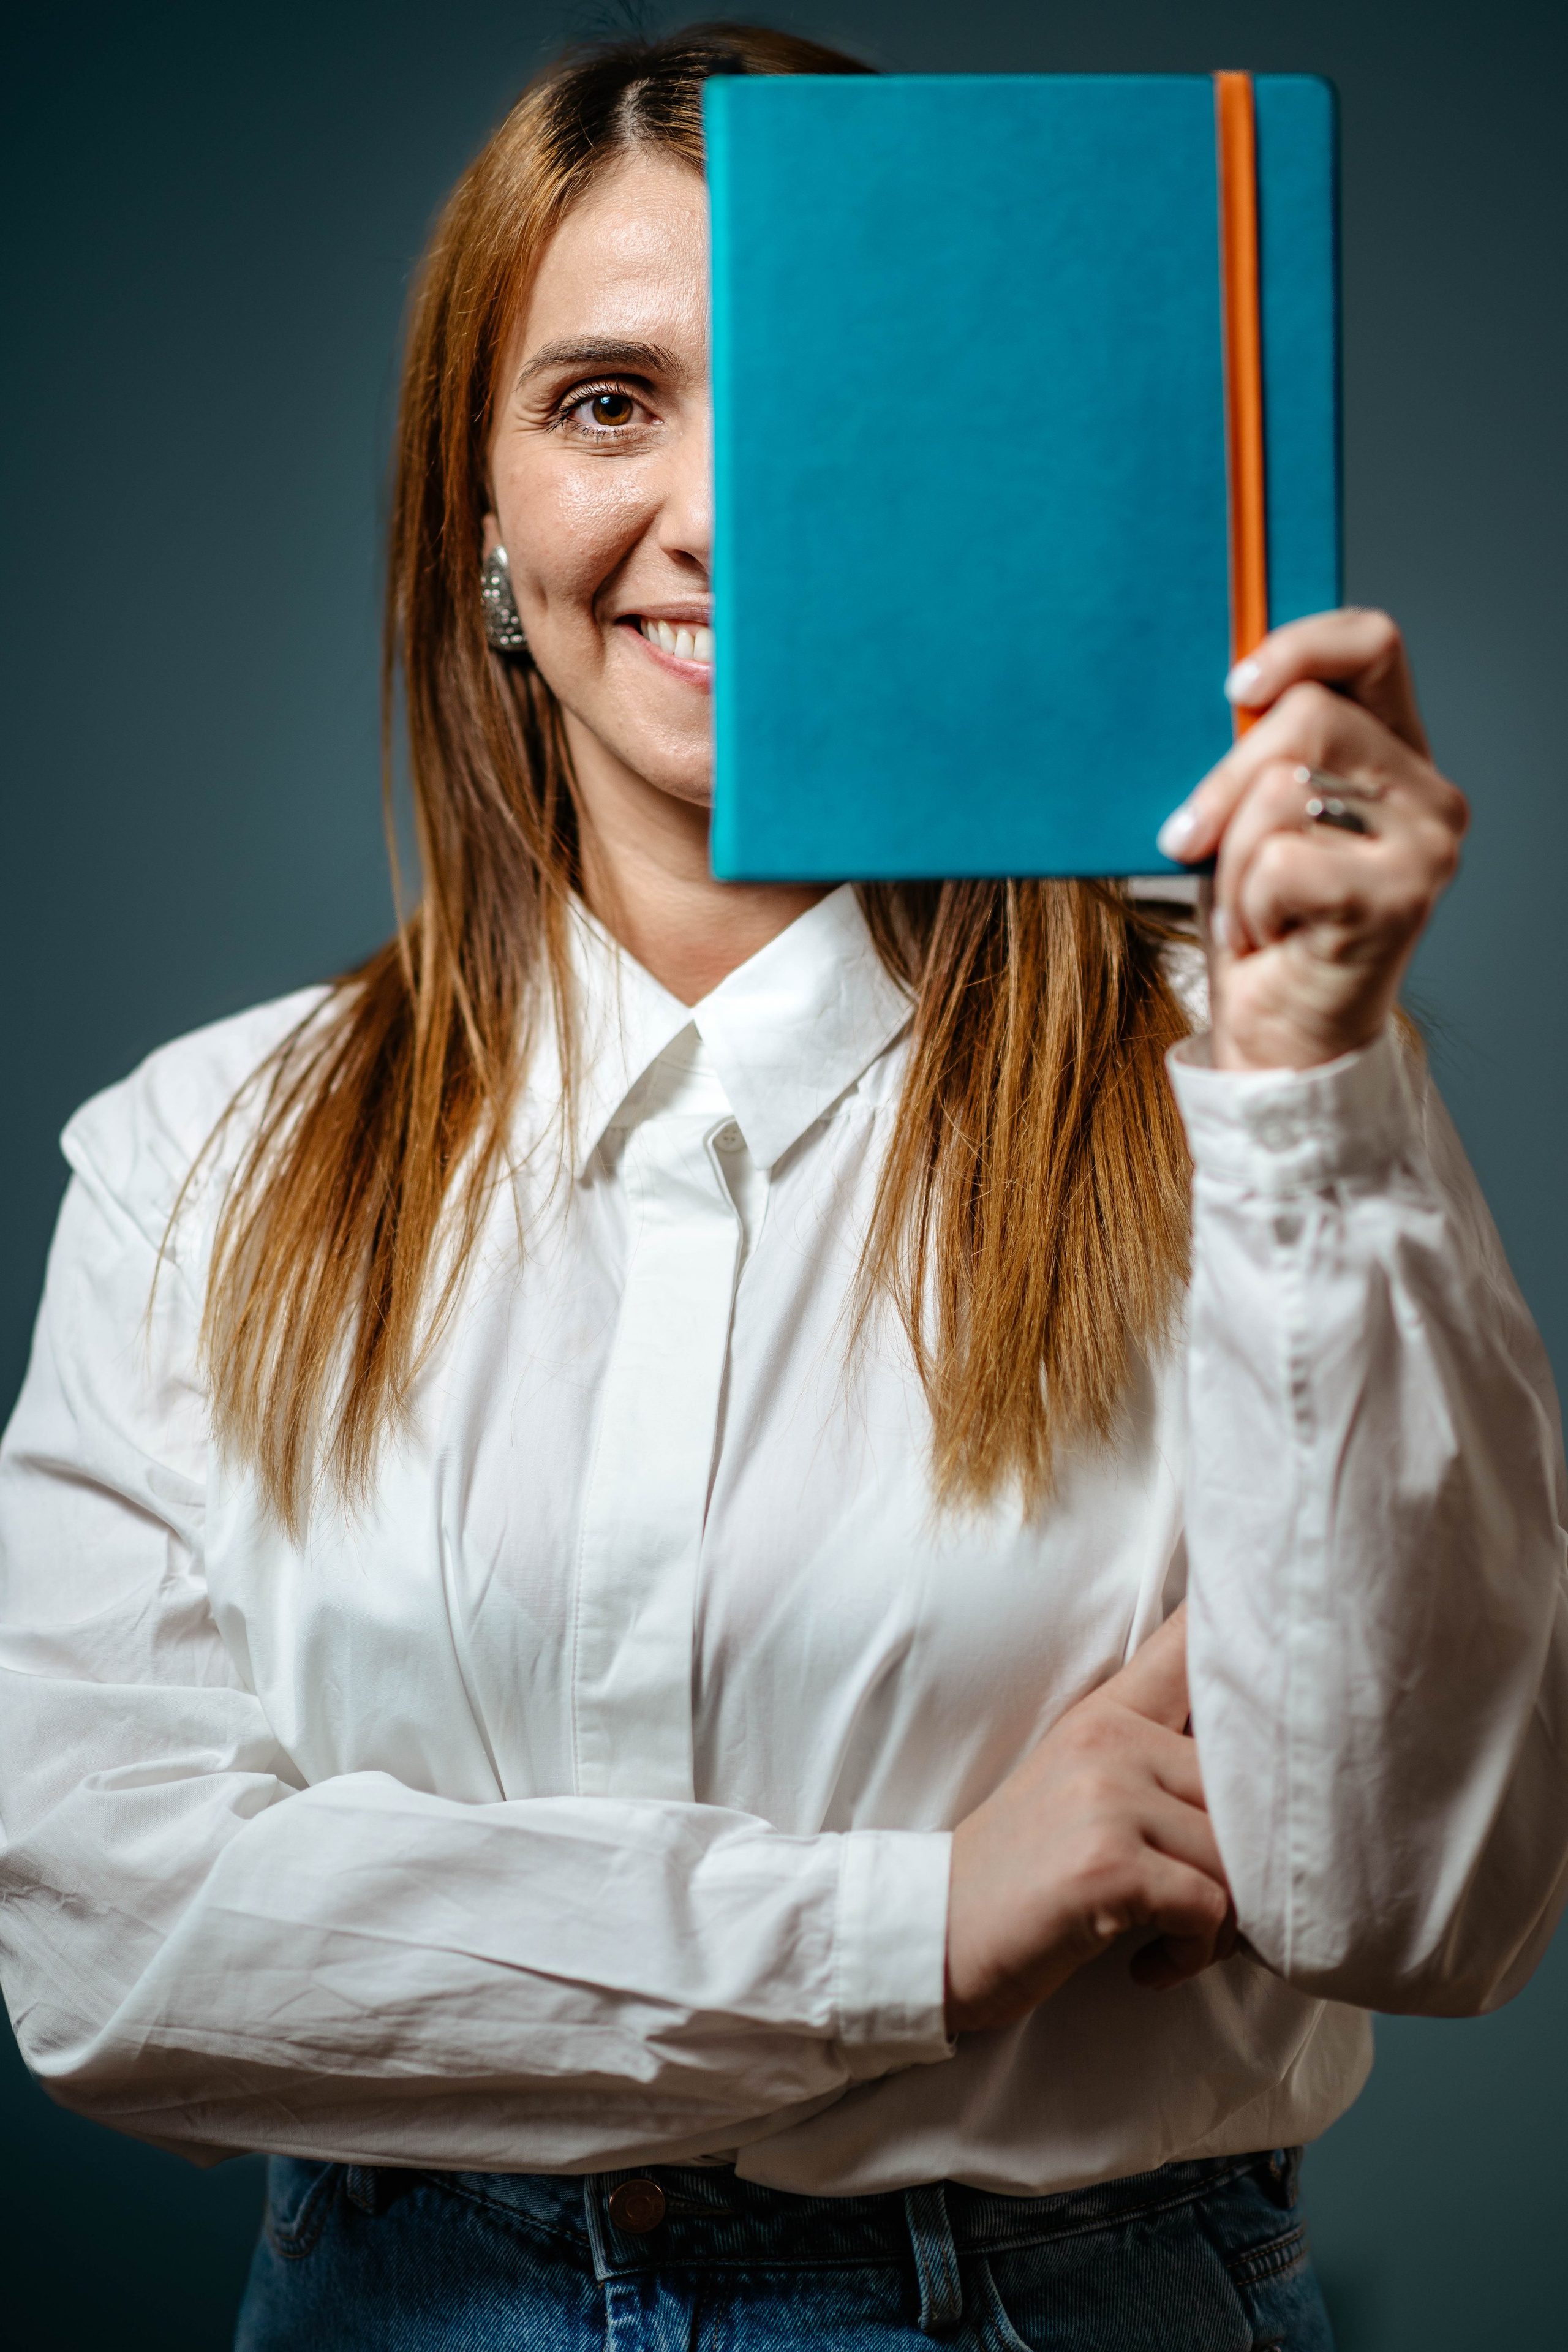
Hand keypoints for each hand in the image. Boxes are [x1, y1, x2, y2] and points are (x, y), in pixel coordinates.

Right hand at [944, 1608, 1234, 2035]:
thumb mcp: (1081, 1786)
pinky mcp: (1107, 1865)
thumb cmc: (1025, 1874)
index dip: (1245, 1620)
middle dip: (1246, 1862)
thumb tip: (1267, 1769)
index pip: (1188, 1641)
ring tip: (1172, 1936)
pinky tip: (1150, 1962)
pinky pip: (1209, 1910)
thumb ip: (1156, 1757)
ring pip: (1237, 1856)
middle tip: (1204, 1908)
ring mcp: (1107, 1798)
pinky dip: (1192, 1952)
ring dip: (1222, 1920)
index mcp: (1108, 1713)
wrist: (936, 1933)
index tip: (1294, 1620)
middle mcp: (1110, 1739)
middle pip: (1248, 1787)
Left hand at [1155, 609, 1468, 1071]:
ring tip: (1251, 908)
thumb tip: (1221, 693)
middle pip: (1307, 718)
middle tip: (1188, 842)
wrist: (1281, 1042)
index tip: (1234, 688)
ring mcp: (1424, 846)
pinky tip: (1269, 937)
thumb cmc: (1262, 926)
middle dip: (1224, 782)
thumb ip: (1258, 755)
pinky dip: (1247, 904)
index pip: (1373, 646)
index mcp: (1397, 755)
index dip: (1301, 646)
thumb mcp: (1249, 823)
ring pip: (1282, 791)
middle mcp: (1428, 794)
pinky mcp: (1399, 897)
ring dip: (1233, 859)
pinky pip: (1278, 859)